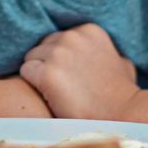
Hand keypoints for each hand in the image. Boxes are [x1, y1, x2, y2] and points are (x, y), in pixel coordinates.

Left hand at [20, 24, 140, 120]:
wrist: (121, 116)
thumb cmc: (122, 94)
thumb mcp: (121, 63)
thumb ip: (107, 52)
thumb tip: (108, 54)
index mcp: (88, 30)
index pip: (58, 38)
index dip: (61, 58)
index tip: (72, 75)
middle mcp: (71, 36)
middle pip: (42, 46)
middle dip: (47, 64)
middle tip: (61, 86)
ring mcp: (58, 54)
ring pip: (31, 58)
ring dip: (38, 74)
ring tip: (54, 92)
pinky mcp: (46, 73)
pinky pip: (25, 72)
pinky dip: (31, 84)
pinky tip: (47, 96)